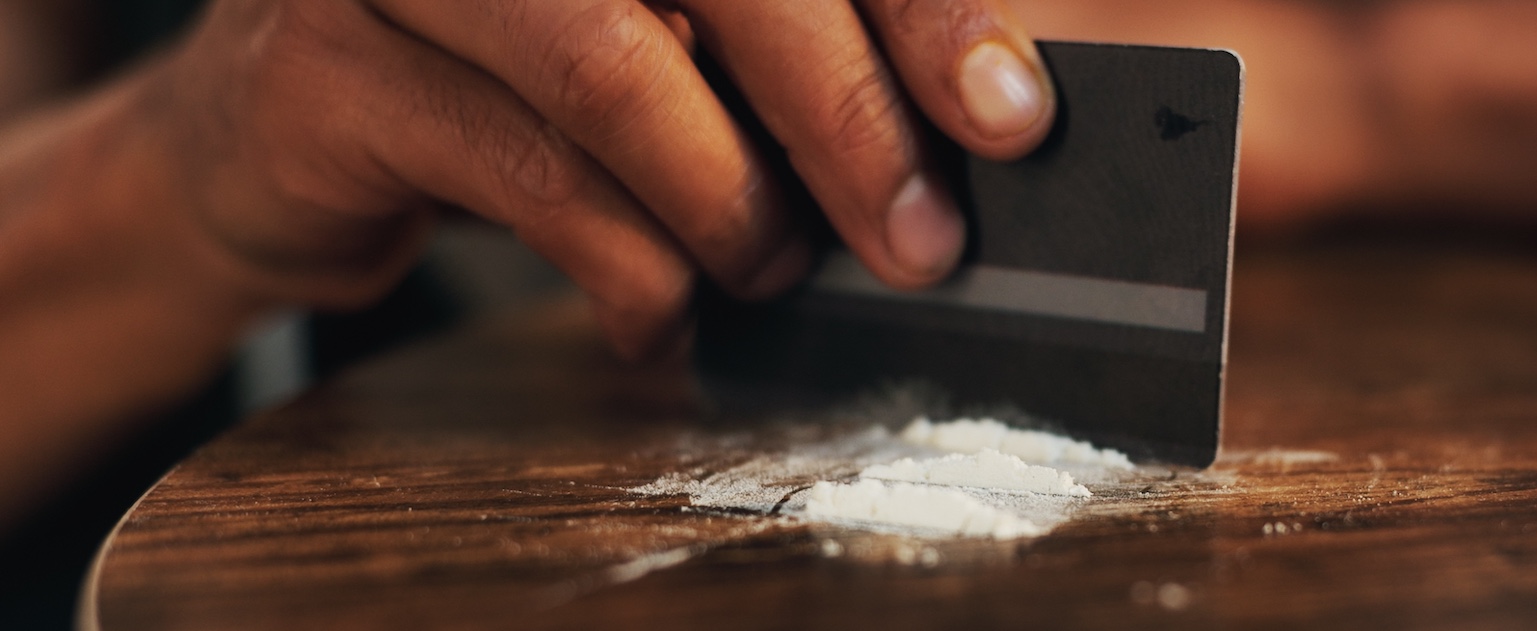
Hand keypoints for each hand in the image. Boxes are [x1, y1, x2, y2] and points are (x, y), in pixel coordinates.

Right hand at [144, 0, 1056, 357]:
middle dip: (847, 119)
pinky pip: (529, 174)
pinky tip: (660, 315)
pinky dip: (628, 269)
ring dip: (730, 205)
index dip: (921, 10)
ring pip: (620, 73)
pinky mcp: (323, 66)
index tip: (1010, 116)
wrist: (271, 134)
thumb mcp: (660, 34)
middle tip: (919, 241)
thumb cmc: (507, 74)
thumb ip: (789, 51)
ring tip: (769, 271)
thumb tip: (977, 114)